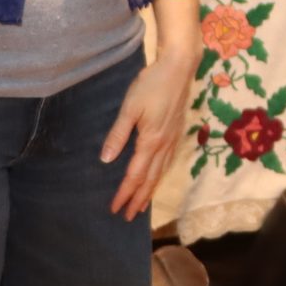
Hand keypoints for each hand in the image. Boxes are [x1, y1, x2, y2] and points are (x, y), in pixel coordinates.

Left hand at [102, 50, 195, 221]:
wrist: (179, 68)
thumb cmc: (151, 84)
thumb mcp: (129, 107)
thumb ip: (118, 134)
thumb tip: (107, 160)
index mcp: (150, 141)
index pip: (135, 175)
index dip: (124, 193)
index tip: (115, 208)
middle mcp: (164, 145)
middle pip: (150, 179)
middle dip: (138, 199)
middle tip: (128, 216)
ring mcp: (173, 139)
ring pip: (161, 173)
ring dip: (150, 191)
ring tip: (142, 205)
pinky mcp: (178, 132)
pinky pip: (168, 162)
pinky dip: (160, 176)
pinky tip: (158, 177)